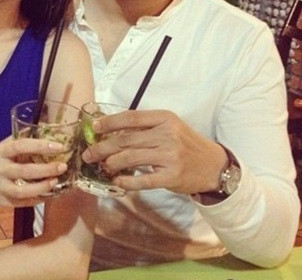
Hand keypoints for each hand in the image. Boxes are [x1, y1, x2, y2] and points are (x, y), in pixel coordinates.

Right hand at [0, 137, 67, 205]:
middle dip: (46, 169)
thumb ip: (17, 140)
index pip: (20, 146)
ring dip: (42, 187)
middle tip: (62, 166)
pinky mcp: (2, 202)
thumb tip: (42, 129)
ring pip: (23, 191)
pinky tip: (49, 194)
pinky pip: (22, 203)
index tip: (58, 146)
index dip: (39, 145)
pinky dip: (37, 200)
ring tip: (56, 181)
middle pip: (24, 171)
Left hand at [80, 109, 226, 194]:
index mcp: (165, 118)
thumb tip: (111, 132)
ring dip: (112, 163)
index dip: (109, 123)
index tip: (94, 128)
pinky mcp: (171, 176)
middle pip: (126, 139)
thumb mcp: (170, 127)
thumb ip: (146, 128)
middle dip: (103, 147)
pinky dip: (127, 181)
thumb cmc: (186, 144)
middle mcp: (167, 134)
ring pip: (131, 158)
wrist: (213, 166)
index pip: (131, 118)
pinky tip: (117, 181)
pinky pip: (143, 180)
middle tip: (88, 154)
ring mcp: (170, 156)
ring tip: (102, 167)